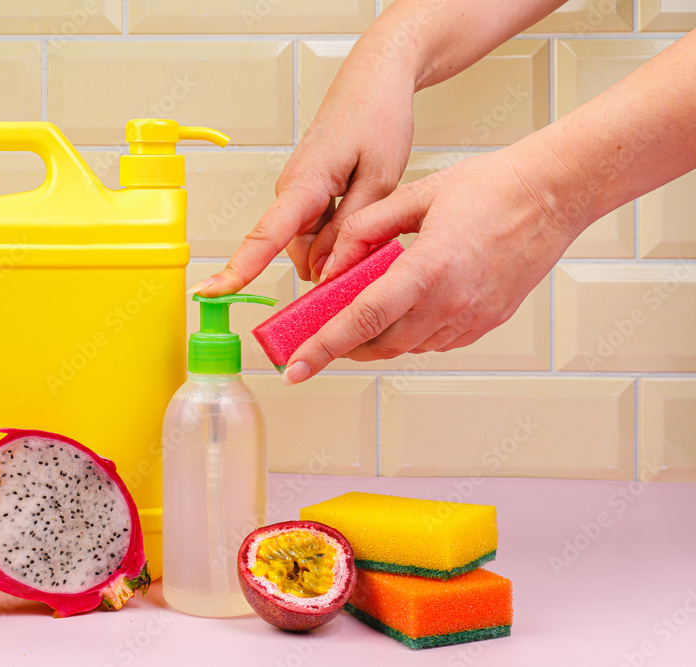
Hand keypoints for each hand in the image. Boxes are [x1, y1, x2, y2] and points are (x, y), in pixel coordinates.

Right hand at [192, 51, 415, 294]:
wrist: (374, 81)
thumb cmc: (378, 117)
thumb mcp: (381, 179)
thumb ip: (351, 229)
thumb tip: (325, 270)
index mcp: (305, 182)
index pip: (266, 235)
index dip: (240, 268)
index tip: (211, 291)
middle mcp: (292, 189)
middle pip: (300, 251)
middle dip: (331, 261)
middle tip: (374, 245)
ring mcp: (297, 191)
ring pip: (311, 242)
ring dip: (339, 242)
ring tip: (373, 209)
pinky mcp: (306, 192)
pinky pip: (317, 227)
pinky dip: (339, 230)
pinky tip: (363, 205)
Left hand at [281, 146, 581, 384]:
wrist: (553, 194)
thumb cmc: (490, 187)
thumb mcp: (413, 197)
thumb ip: (364, 231)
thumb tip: (332, 266)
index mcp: (429, 269)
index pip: (361, 319)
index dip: (323, 347)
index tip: (295, 366)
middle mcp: (451, 302)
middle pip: (379, 343)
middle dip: (342, 346)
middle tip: (316, 339)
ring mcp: (471, 318)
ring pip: (405, 348)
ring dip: (375, 340)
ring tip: (355, 321)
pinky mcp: (485, 324)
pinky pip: (433, 343)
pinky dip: (408, 335)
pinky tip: (401, 313)